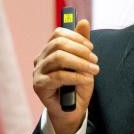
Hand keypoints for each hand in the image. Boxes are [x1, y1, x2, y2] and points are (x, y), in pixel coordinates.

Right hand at [32, 19, 97, 133]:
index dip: (76, 38)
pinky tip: (86, 80)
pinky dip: (76, 76)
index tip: (91, 48)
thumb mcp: (83, 63)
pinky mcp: (39, 85)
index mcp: (49, 51)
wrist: (72, 111)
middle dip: (80, 50)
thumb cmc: (77, 86)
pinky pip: (58, 76)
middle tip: (95, 60)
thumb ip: (82, 44)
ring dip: (80, 63)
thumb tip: (84, 22)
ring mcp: (38, 72)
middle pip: (58, 44)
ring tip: (94, 70)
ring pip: (58, 58)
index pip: (58, 34)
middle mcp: (41, 59)